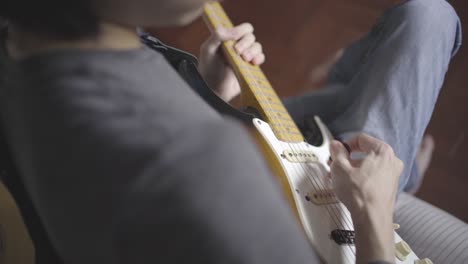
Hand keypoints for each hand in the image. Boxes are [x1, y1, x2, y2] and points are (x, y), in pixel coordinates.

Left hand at [199, 23, 264, 101]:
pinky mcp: (250, 68)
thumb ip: (217, 36)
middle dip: (246, 43)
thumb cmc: (207, 69)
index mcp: (228, 38)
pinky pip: (260, 58)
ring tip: (245, 59)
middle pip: (250, 37)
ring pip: (257, 47)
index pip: (243, 28)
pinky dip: (259, 58)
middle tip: (238, 52)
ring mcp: (244, 57)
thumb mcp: (207, 50)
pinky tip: (253, 62)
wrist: (213, 90)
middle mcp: (237, 46)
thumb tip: (235, 31)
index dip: (242, 31)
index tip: (235, 40)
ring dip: (253, 50)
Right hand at [330, 134, 402, 262]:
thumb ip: (337, 153)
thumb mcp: (340, 168)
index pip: (361, 139)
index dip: (345, 144)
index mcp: (383, 151)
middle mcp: (392, 162)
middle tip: (336, 165)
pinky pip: (373, 177)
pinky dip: (361, 179)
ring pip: (369, 166)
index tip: (337, 152)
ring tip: (340, 178)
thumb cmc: (360, 193)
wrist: (371, 218)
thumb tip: (335, 145)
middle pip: (366, 153)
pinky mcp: (389, 189)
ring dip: (353, 169)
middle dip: (348, 159)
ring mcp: (392, 176)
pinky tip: (350, 187)